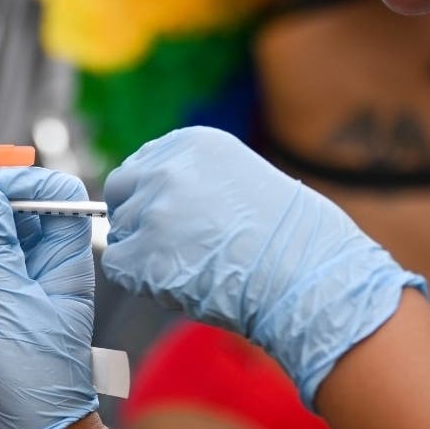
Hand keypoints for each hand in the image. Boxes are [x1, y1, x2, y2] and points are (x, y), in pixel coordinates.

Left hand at [102, 126, 427, 405]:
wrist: (309, 275)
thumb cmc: (294, 237)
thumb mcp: (242, 178)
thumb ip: (196, 180)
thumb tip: (161, 200)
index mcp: (192, 143)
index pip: (142, 164)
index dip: (152, 196)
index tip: (172, 218)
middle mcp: (166, 168)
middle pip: (121, 191)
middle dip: (138, 218)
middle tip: (171, 247)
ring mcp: (153, 210)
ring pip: (122, 233)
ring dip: (146, 254)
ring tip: (195, 268)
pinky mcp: (144, 254)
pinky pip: (119, 268)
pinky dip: (142, 282)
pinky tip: (180, 285)